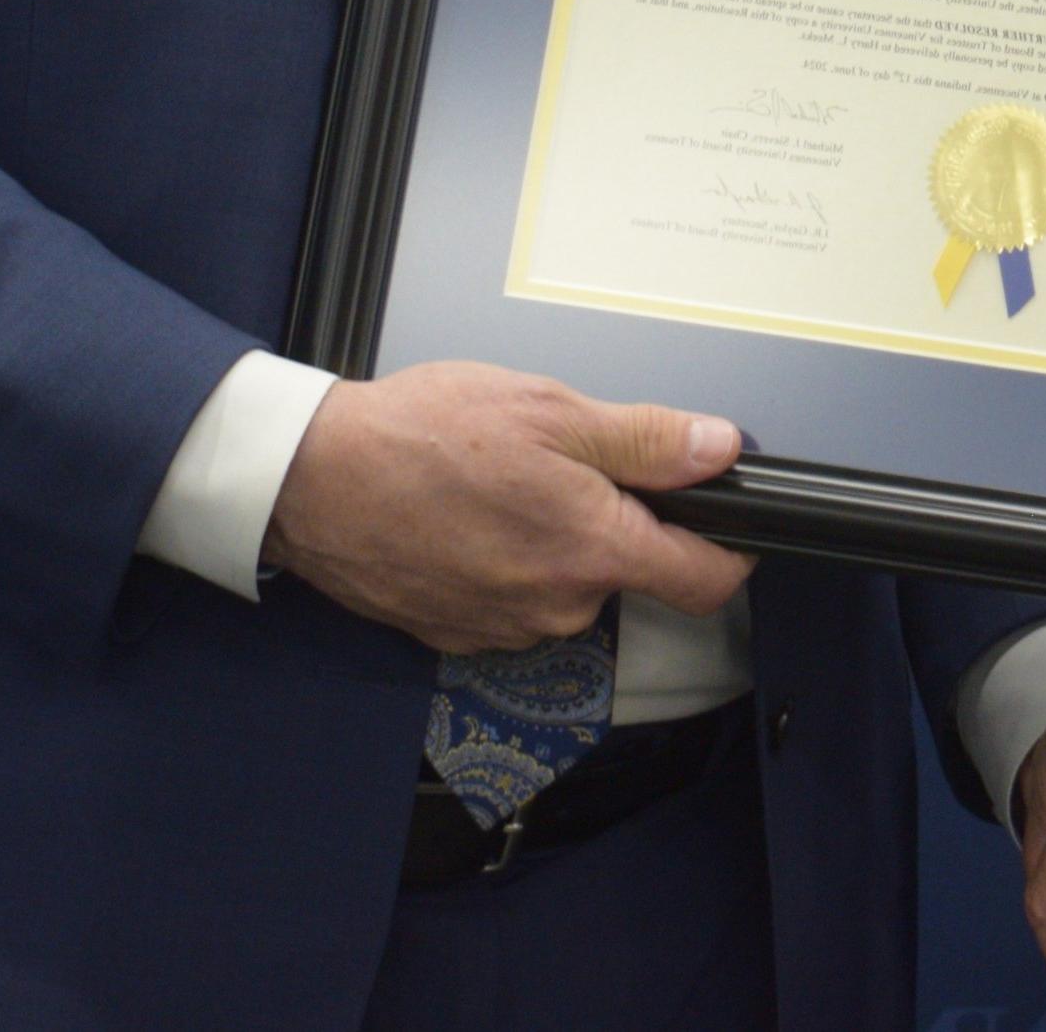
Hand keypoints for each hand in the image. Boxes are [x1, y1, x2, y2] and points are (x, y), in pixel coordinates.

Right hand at [261, 361, 749, 653]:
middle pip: (628, 573)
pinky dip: (507, 561)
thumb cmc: (422, 435)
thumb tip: (719, 448)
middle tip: (567, 462)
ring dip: (554, 541)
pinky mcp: (459, 634)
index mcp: (592, 549)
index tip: (733, 524)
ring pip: (567, 586)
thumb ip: (645, 439)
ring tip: (503, 483)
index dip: (732, 550)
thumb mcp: (549, 410)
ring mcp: (505, 628)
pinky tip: (469, 516)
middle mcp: (557, 605)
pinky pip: (513, 600)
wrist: (313, 480)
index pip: (704, 581)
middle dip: (616, 521)